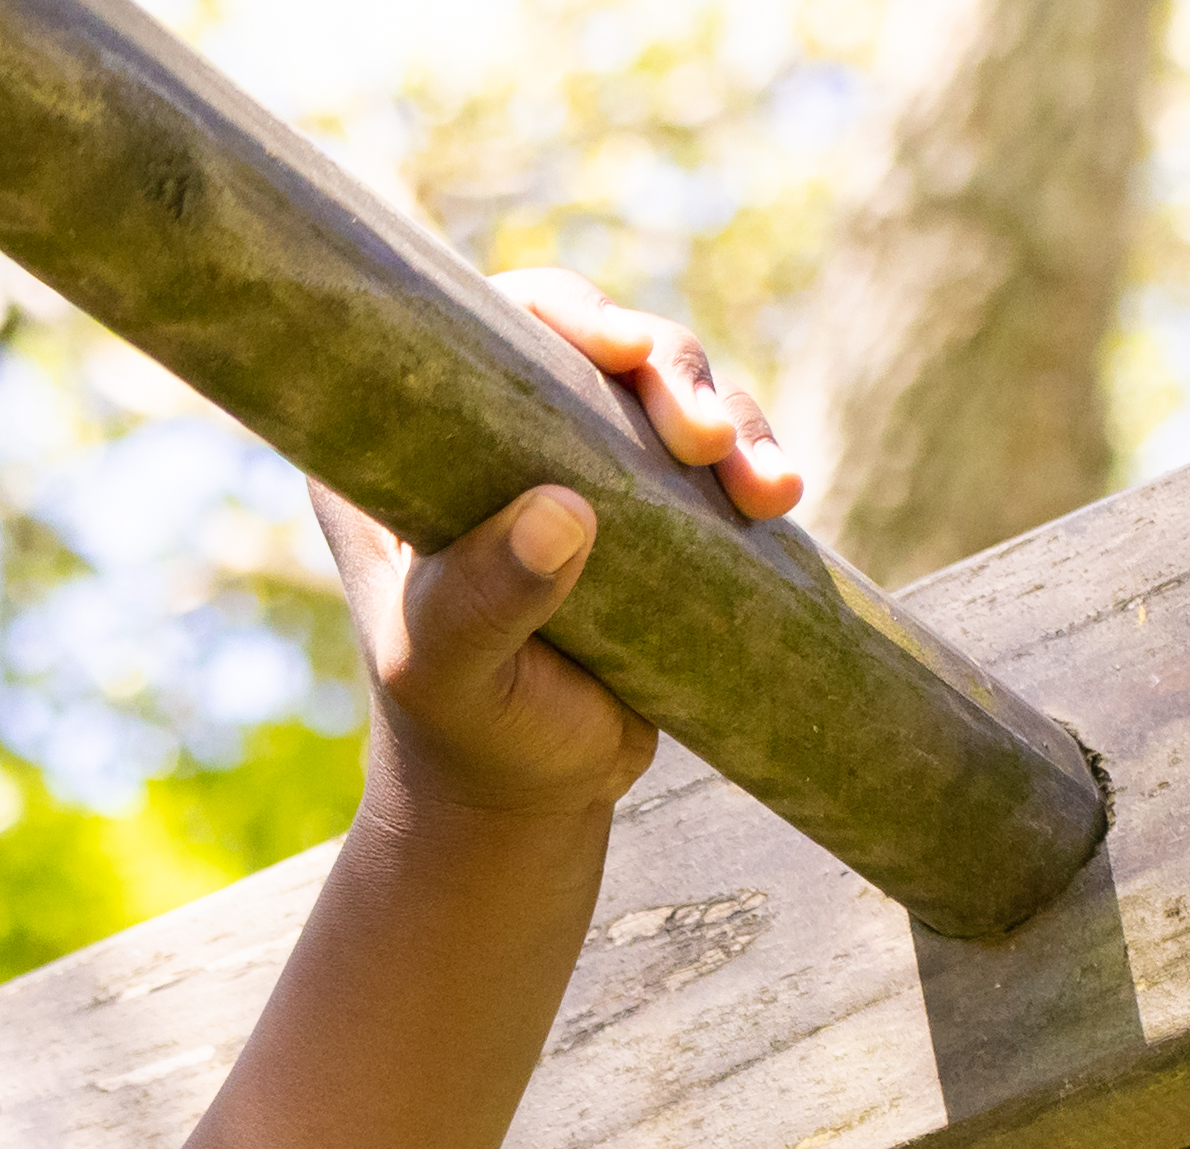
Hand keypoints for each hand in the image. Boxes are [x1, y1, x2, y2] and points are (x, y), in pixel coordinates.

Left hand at [308, 275, 801, 829]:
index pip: (481, 330)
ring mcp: (579, 456)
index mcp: (410, 442)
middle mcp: (497, 426)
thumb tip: (560, 512)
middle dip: (664, 370)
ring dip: (729, 421)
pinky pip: (715, 450)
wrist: (527, 796)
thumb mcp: (453, 672)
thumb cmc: (465, 730)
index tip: (619, 347)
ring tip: (764, 490)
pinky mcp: (650, 498)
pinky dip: (755, 461)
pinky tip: (779, 497)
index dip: (559, 312)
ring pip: (666, 387)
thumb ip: (485, 601)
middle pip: (591, 343)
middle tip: (706, 438)